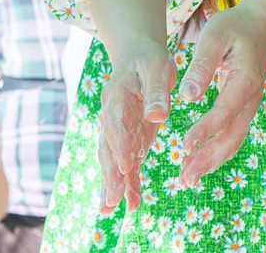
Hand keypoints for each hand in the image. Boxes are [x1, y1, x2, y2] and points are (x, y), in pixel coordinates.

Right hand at [97, 39, 175, 214]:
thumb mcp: (156, 67)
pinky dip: (128, 184)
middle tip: (112, 199)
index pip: (116, 124)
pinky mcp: (128, 139)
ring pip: (113, 161)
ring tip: (110, 210)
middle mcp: (112, 117)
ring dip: (113, 184)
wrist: (137, 56)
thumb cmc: (148, 59)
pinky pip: (127, 164)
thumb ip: (156, 92)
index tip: (126, 165)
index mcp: (117, 97)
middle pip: (108, 148)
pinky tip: (131, 204)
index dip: (120, 145)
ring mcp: (118, 131)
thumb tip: (157, 116)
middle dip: (110, 174)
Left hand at [175, 0, 265, 187]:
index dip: (206, 130)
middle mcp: (252, 98)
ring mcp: (250, 105)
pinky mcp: (243, 108)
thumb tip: (187, 96)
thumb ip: (201, 65)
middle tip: (185, 176)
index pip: (225, 111)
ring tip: (187, 178)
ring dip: (212, 161)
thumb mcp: (214, 36)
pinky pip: (232, 135)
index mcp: (246, 79)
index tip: (185, 145)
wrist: (261, 25)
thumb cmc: (234, 27)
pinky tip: (197, 163)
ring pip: (234, 140)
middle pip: (233, 136)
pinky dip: (216, 152)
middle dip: (209, 159)